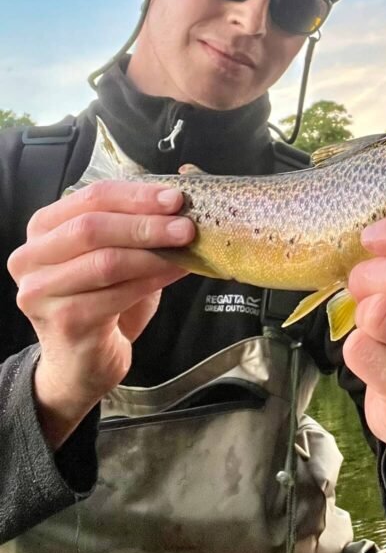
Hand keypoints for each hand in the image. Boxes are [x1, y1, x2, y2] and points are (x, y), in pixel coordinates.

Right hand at [7, 181, 194, 448]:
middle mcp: (31, 256)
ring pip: (106, 261)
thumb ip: (136, 223)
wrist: (82, 362)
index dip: (137, 195)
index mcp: (43, 227)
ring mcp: (40, 291)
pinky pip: (116, 294)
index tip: (175, 198)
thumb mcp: (116, 253)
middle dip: (146, 224)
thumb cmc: (102, 300)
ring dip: (153, 253)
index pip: (91, 197)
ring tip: (186, 249)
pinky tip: (176, 273)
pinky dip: (152, 281)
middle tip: (186, 226)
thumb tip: (183, 190)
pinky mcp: (62, 321)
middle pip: (93, 227)